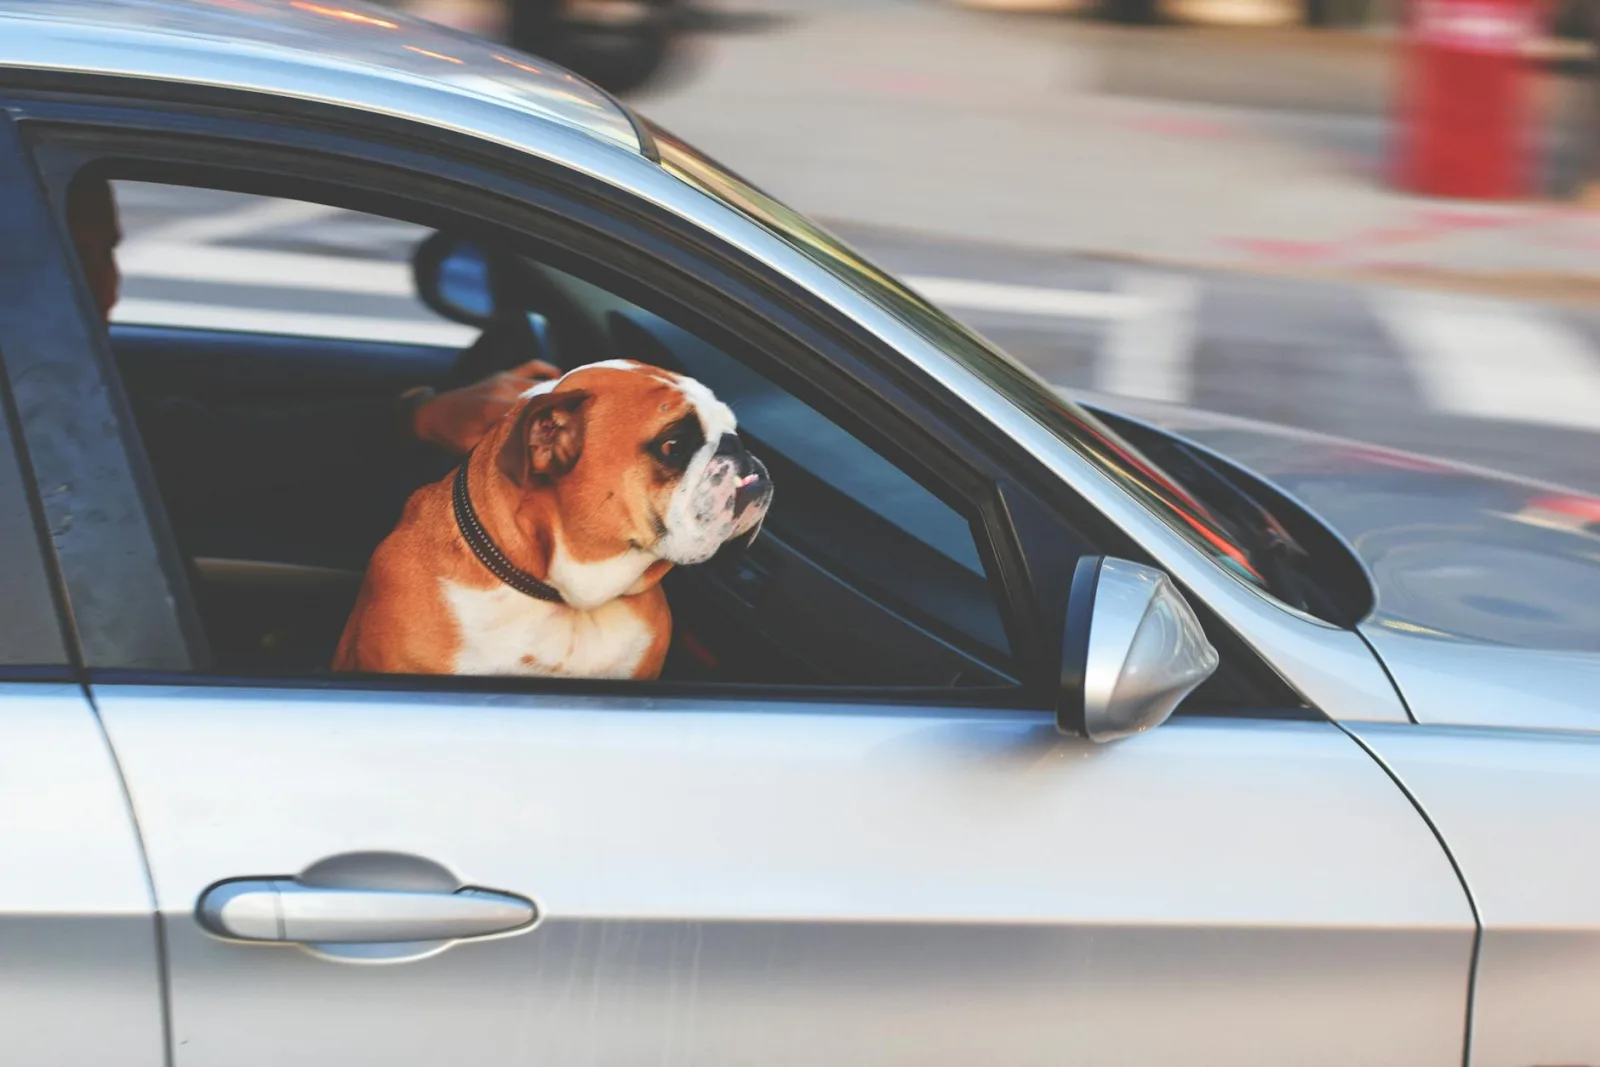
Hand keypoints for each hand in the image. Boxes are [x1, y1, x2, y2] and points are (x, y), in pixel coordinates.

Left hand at [409, 360, 561, 454]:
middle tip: (578, 420)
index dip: (553, 421)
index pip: (533, 412)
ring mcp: (504, 378)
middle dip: (559, 408)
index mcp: (495, 408)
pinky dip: (546, 370)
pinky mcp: (502, 374)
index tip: (570, 431)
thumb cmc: (450, 434)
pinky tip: (560, 376)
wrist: (430, 413)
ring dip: (556, 393)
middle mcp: (503, 388)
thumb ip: (499, 449)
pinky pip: (530, 367)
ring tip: (574, 405)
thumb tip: (528, 460)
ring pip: (539, 383)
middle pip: (541, 396)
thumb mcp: (472, 448)